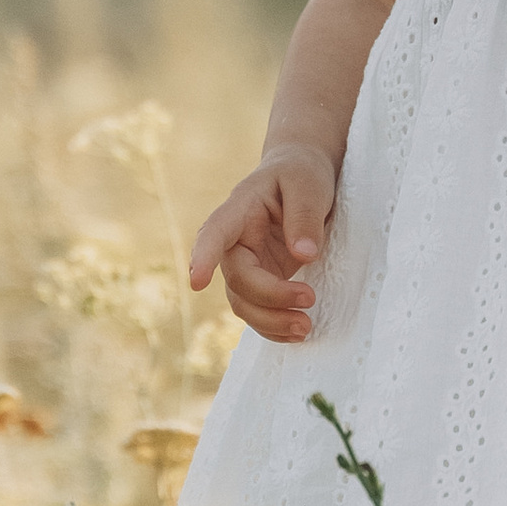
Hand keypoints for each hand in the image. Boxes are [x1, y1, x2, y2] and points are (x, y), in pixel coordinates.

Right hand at [189, 146, 338, 341]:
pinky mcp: (263, 280)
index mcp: (239, 210)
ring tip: (306, 328)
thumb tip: (303, 255)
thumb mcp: (309, 184)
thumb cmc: (301, 173)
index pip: (214, 233)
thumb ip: (304, 216)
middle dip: (270, 297)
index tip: (196, 281)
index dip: (202, 257)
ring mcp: (248, 264)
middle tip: (310, 299)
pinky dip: (274, 327)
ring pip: (244, 304)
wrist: (302, 177)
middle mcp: (236, 242)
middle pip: (238, 279)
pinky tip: (298, 332)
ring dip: (271, 321)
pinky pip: (258, 311)